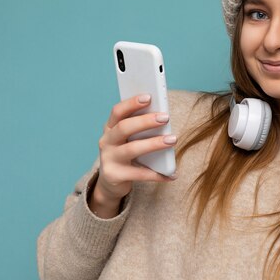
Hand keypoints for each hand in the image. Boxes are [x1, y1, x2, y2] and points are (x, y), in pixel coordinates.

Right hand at [93, 94, 176, 209]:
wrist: (111, 182)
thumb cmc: (127, 154)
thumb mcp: (130, 139)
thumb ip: (140, 129)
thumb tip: (163, 117)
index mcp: (110, 128)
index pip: (117, 111)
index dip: (131, 103)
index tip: (149, 96)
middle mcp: (106, 141)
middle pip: (124, 127)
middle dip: (146, 121)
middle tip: (165, 117)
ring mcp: (108, 159)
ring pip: (132, 149)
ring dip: (154, 143)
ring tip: (172, 140)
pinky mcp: (114, 175)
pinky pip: (138, 173)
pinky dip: (156, 174)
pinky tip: (171, 174)